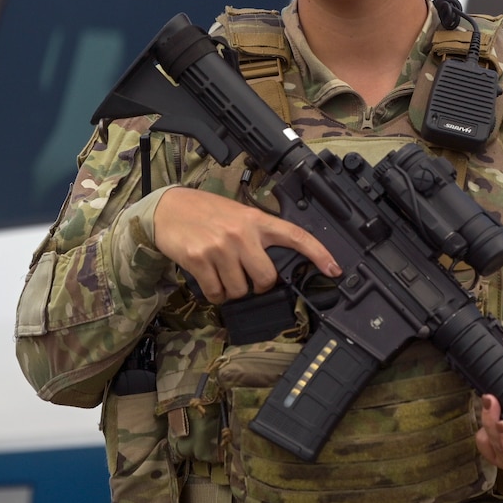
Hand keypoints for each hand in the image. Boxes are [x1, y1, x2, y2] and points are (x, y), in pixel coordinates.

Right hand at [152, 187, 339, 303]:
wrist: (168, 208)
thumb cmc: (206, 213)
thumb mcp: (238, 214)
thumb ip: (257, 234)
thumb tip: (273, 266)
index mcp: (256, 220)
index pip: (295, 235)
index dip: (318, 253)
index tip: (335, 269)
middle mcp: (241, 233)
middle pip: (266, 278)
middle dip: (258, 285)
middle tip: (247, 277)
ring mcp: (221, 247)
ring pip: (240, 290)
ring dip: (233, 290)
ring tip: (222, 273)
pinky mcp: (200, 260)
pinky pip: (217, 293)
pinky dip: (214, 294)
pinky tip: (209, 279)